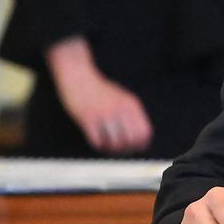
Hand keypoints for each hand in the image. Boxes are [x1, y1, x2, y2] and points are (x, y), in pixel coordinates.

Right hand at [46, 37, 151, 153]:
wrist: (78, 76)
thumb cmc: (99, 89)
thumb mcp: (123, 97)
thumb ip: (132, 114)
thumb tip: (139, 138)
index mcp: (131, 105)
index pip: (144, 132)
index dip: (139, 143)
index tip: (131, 146)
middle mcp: (120, 109)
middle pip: (130, 141)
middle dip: (124, 148)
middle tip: (117, 147)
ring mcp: (104, 114)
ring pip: (114, 143)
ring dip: (110, 147)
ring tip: (105, 143)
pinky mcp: (87, 118)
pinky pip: (97, 141)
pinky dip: (98, 144)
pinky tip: (96, 139)